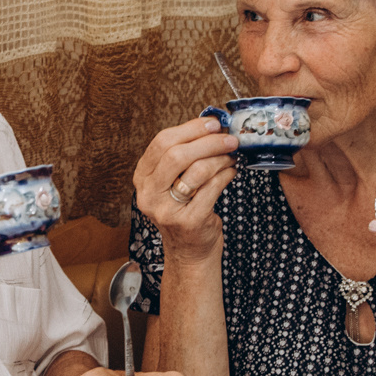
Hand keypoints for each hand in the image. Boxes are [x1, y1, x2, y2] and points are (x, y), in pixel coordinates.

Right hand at [132, 117, 238, 258]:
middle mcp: (149, 194)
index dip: (190, 128)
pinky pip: (212, 188)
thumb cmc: (185, 210)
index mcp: (143, 178)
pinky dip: (226, 175)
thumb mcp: (172, 183)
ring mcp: (167, 210)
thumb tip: (211, 127)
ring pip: (197, 170)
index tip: (212, 123)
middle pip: (177, 154)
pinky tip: (232, 171)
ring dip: (220, 158)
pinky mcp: (189, 222)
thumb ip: (183, 157)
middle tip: (229, 139)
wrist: (189, 252)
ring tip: (232, 155)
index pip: (161, 142)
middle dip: (208, 142)